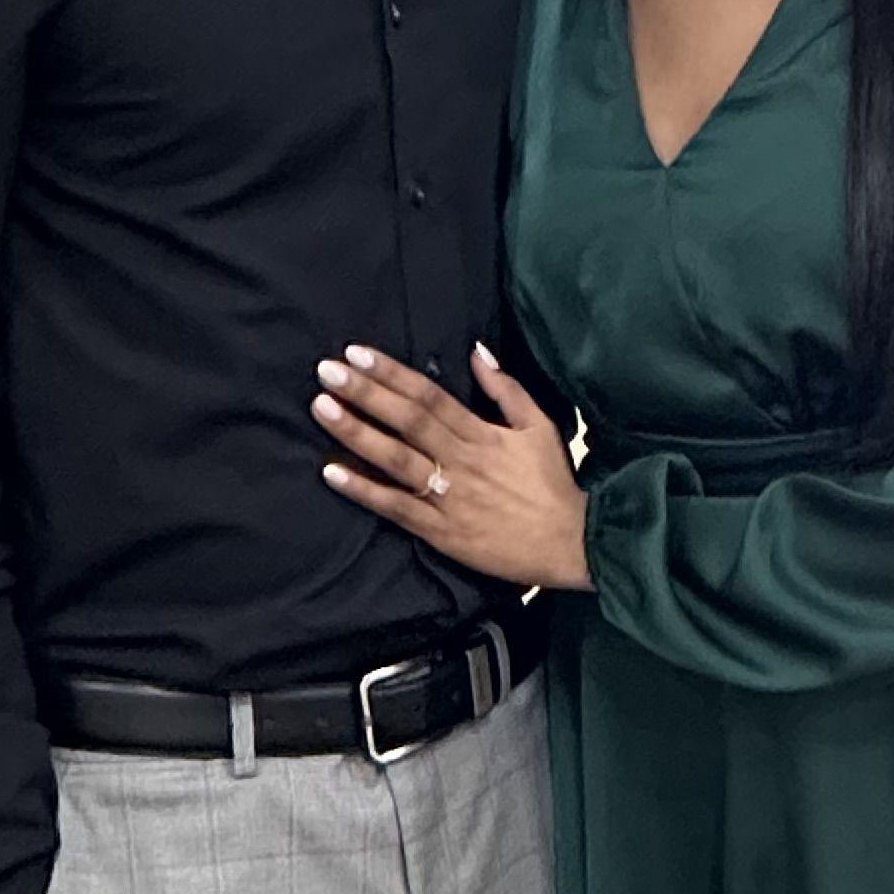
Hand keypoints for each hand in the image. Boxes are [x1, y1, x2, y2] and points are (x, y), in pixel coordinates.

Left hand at [314, 343, 593, 594]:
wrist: (571, 542)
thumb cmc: (553, 484)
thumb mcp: (540, 427)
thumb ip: (506, 389)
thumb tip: (477, 351)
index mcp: (482, 434)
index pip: (430, 396)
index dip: (392, 373)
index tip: (357, 353)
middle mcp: (461, 461)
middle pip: (407, 421)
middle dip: (365, 393)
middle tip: (326, 371)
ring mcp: (449, 497)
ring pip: (396, 459)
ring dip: (356, 433)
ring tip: (322, 408)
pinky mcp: (441, 532)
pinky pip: (397, 508)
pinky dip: (364, 490)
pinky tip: (332, 473)